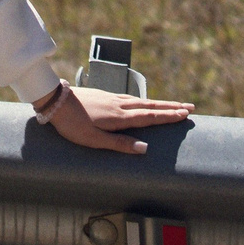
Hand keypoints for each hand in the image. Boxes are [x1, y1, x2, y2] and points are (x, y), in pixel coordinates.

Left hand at [43, 85, 193, 154]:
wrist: (54, 101)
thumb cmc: (72, 124)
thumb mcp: (94, 139)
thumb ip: (119, 144)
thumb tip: (145, 148)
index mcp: (119, 117)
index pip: (150, 116)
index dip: (168, 116)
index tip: (185, 114)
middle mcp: (119, 105)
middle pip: (150, 106)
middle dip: (171, 107)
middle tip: (189, 107)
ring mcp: (112, 98)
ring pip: (141, 101)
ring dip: (159, 103)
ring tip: (172, 105)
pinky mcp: (104, 96)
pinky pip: (130, 98)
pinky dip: (143, 100)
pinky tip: (143, 102)